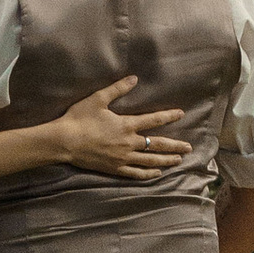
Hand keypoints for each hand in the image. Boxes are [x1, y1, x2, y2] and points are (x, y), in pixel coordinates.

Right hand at [51, 77, 190, 180]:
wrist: (64, 141)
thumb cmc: (79, 118)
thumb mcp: (98, 99)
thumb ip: (118, 89)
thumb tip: (134, 78)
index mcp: (126, 125)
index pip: (154, 120)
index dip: (169, 116)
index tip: (181, 114)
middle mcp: (128, 143)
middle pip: (158, 144)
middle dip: (175, 146)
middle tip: (189, 148)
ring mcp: (122, 158)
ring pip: (150, 161)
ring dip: (166, 160)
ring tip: (178, 161)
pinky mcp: (114, 169)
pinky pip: (135, 173)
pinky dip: (148, 174)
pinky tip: (156, 174)